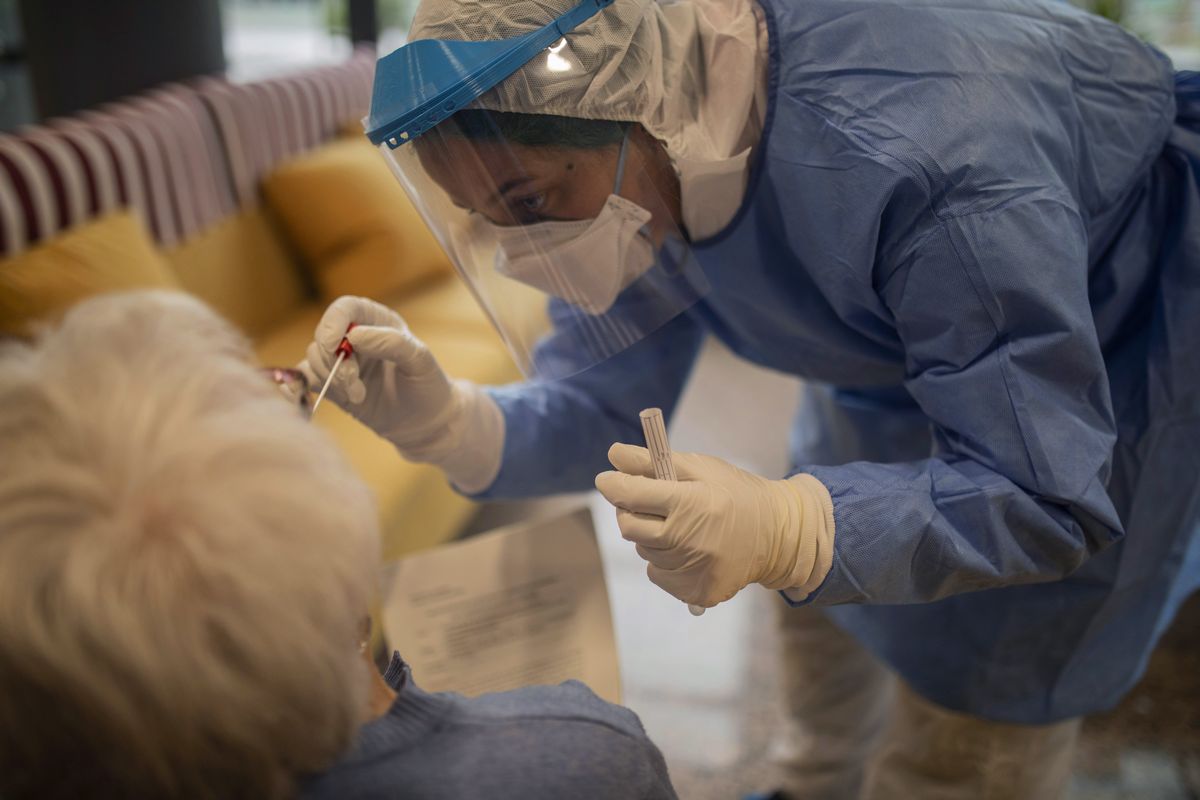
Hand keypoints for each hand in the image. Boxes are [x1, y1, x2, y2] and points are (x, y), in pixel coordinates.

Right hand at [300, 296, 502, 492]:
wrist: (425, 422)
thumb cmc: (427, 385)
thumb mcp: (419, 361)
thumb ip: (392, 343)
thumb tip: (354, 336)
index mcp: (377, 320)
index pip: (345, 309)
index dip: (333, 323)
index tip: (334, 346)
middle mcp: (356, 337)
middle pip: (324, 335)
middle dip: (333, 360)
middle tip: (353, 382)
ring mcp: (342, 361)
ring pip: (314, 357)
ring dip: (331, 378)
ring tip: (358, 395)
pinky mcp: (332, 385)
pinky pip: (306, 379)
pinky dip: (303, 386)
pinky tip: (317, 398)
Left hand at [595, 444, 834, 607]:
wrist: (778, 535)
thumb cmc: (736, 494)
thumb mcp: (700, 468)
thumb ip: (653, 463)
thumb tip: (613, 455)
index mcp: (690, 504)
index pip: (632, 495)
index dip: (613, 485)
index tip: (606, 479)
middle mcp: (688, 542)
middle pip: (629, 527)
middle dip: (631, 511)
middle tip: (648, 502)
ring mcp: (691, 572)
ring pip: (645, 551)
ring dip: (652, 536)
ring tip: (682, 526)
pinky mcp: (694, 593)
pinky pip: (658, 574)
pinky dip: (665, 561)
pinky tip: (689, 549)